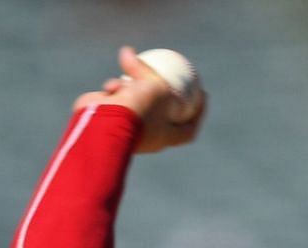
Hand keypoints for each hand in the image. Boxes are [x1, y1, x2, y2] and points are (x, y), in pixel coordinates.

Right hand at [73, 45, 206, 153]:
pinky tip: (110, 86)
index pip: (189, 128)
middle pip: (161, 109)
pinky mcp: (109, 118)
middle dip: (163, 90)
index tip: (202, 94)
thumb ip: (148, 71)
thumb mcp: (156, 87)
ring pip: (135, 98)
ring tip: (129, 67)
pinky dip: (114, 90)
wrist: (104, 124)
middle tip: (168, 71)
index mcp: (166, 136)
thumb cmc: (139, 109)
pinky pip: (115, 98)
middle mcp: (149, 134)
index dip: (199, 113)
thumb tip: (129, 52)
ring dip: (133, 81)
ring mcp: (128, 126)